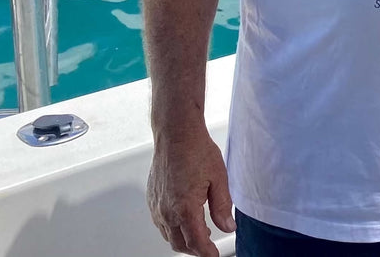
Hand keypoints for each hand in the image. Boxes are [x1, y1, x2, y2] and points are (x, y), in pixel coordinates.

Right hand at [147, 125, 234, 256]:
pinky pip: (160, 223)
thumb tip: (227, 226)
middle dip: (195, 249)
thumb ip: (222, 206)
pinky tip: (183, 220)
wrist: (176, 134)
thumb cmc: (196, 150)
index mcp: (185, 208)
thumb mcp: (219, 178)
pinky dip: (172, 228)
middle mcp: (166, 211)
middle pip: (180, 244)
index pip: (197, 242)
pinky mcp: (151, 199)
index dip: (208, 252)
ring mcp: (156, 206)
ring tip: (199, 234)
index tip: (215, 255)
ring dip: (183, 240)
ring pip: (168, 235)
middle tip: (209, 247)